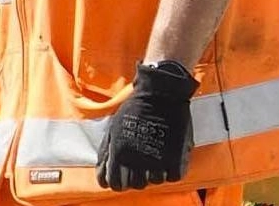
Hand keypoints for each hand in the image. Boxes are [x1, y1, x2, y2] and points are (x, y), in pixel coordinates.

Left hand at [96, 61, 198, 190]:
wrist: (161, 94)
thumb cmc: (134, 108)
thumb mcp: (113, 128)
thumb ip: (106, 151)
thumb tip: (102, 171)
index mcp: (118, 152)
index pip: (114, 183)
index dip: (116, 182)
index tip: (120, 177)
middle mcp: (136, 159)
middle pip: (135, 185)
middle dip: (135, 178)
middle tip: (139, 166)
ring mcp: (157, 159)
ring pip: (154, 181)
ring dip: (153, 173)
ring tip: (154, 159)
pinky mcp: (175, 157)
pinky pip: (172, 176)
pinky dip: (170, 171)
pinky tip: (167, 159)